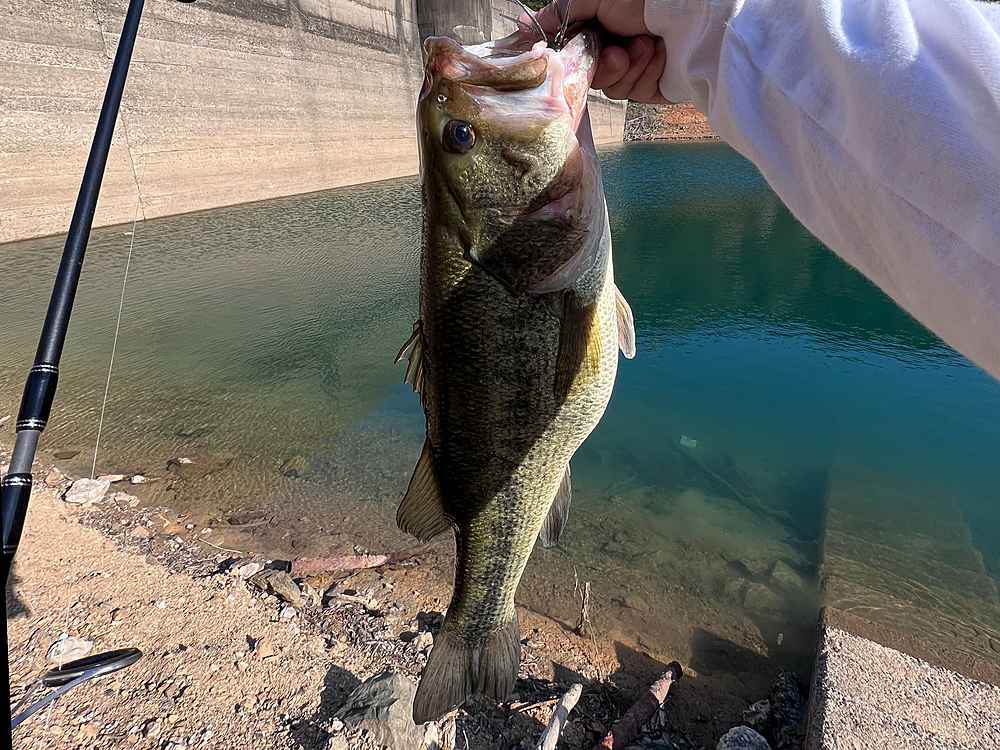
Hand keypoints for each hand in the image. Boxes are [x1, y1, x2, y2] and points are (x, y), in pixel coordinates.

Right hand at [527, 0, 666, 102]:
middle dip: (604, 66)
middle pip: (589, 77)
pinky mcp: (652, 87)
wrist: (690, 15)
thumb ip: (559, 14)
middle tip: (618, 51)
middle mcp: (614, 49)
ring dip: (629, 67)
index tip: (572, 56)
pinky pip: (636, 93)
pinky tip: (660, 55)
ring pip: (612, 88)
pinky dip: (647, 73)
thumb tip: (525, 27)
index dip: (572, 59)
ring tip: (646, 45)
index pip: (573, 55)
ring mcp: (634, 70)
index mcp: (599, 28)